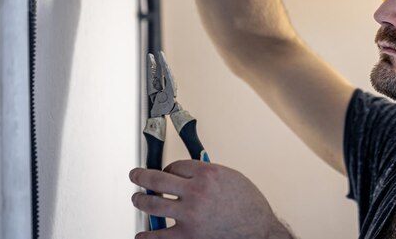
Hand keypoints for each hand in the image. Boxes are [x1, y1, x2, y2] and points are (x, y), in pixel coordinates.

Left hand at [129, 160, 293, 238]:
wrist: (259, 232)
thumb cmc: (250, 206)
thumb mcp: (232, 178)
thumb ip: (209, 174)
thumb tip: (190, 173)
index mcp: (208, 174)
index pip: (175, 165)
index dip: (168, 168)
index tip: (166, 171)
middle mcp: (196, 192)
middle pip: (157, 179)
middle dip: (141, 176)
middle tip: (136, 175)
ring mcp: (189, 215)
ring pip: (152, 204)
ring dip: (140, 201)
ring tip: (137, 199)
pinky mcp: (188, 237)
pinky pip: (158, 236)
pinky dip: (147, 235)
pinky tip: (143, 233)